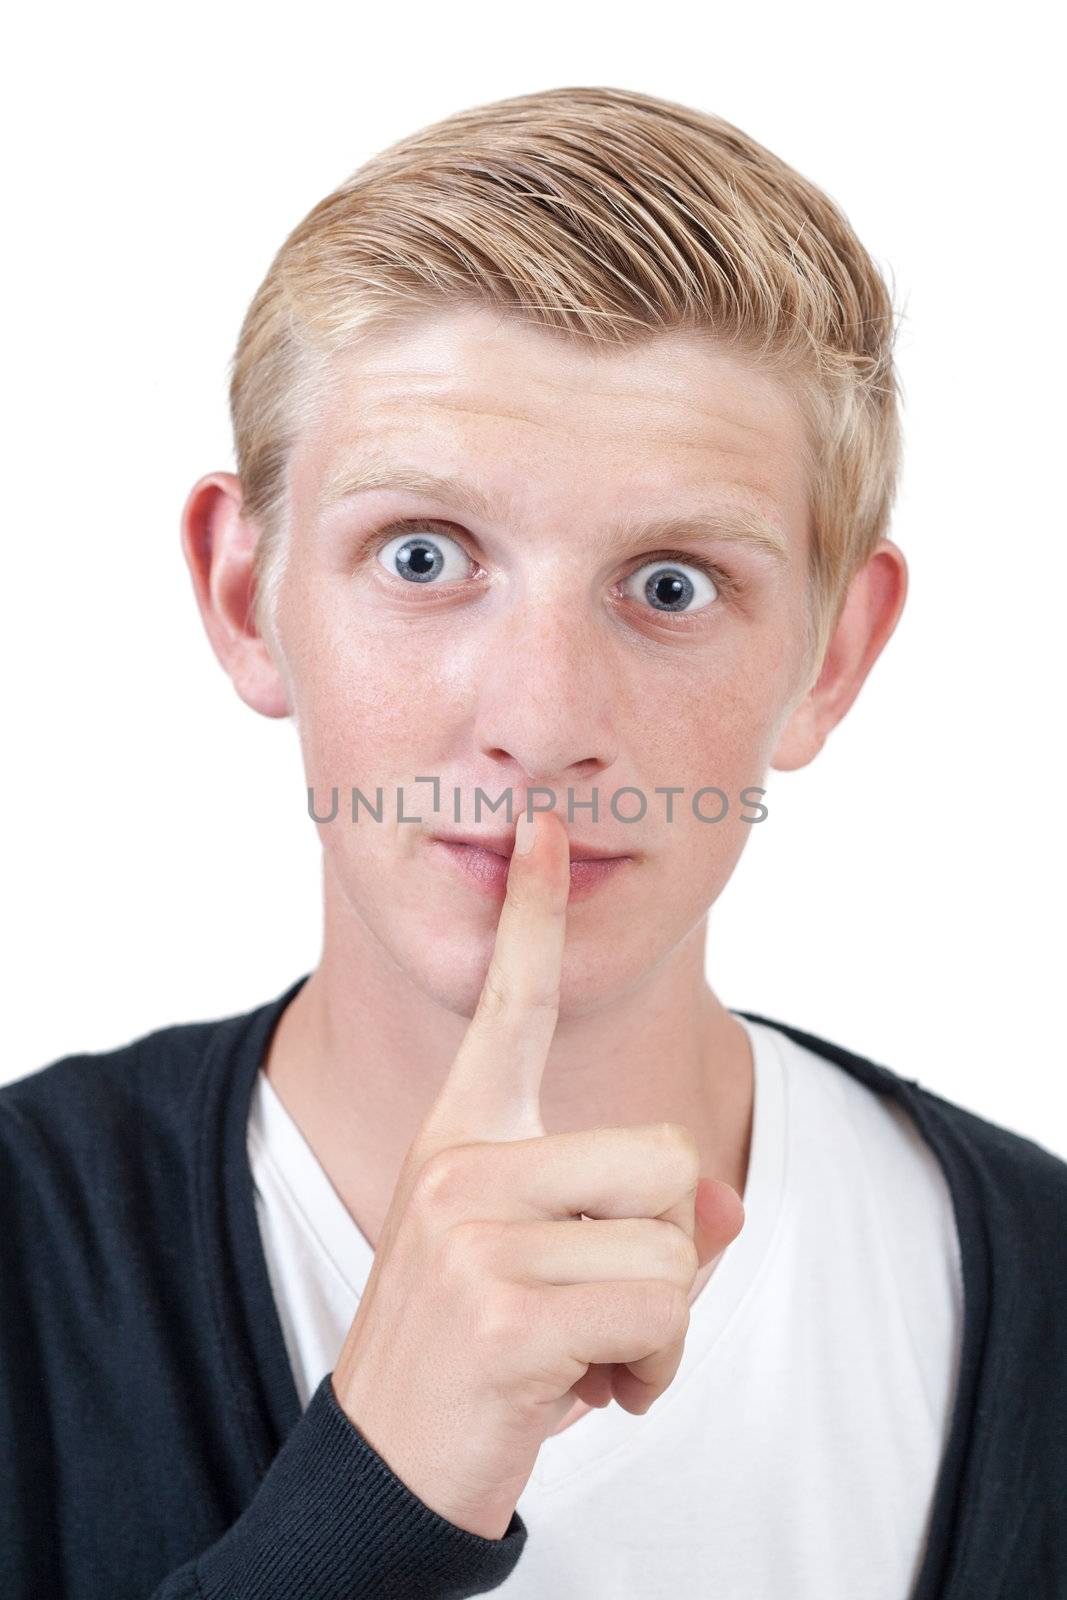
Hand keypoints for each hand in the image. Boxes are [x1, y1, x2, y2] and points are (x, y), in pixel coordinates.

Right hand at [331, 808, 744, 1538]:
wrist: (384, 1466)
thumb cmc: (477, 1357)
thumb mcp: (554, 1270)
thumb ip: (643, 1219)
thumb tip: (732, 1202)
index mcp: (465, 1135)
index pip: (509, 1006)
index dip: (533, 915)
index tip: (546, 828)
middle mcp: (462, 1161)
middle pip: (664, 1157)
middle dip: (664, 1250)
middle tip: (589, 1310)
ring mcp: (474, 1229)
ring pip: (675, 1238)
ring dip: (658, 1320)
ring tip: (579, 1354)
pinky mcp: (505, 1304)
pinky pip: (662, 1309)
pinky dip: (653, 1369)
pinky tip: (583, 1392)